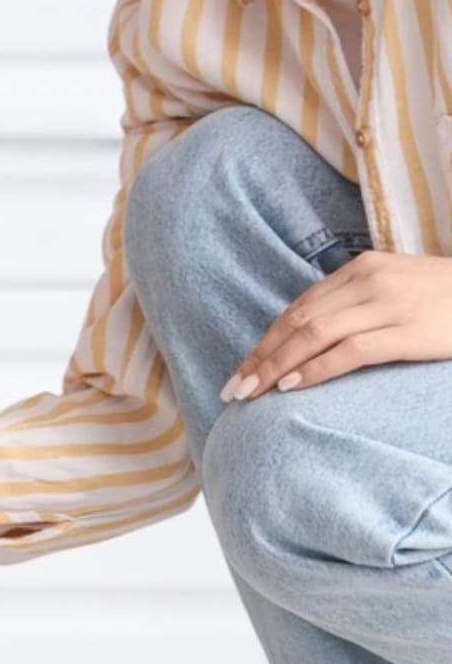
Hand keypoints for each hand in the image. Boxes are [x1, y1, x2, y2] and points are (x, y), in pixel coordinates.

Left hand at [224, 251, 451, 400]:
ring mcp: (389, 304)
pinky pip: (349, 350)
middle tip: (233, 389)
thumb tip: (306, 339)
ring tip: (252, 394)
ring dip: (276, 367)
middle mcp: (369, 281)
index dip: (265, 341)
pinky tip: (291, 386)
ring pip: (314, 335)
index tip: (241, 369)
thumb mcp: (396, 289)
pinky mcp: (408, 330)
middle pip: (297, 322)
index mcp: (361, 269)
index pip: (298, 308)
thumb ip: (354, 305)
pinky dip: (315, 368)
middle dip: (260, 358)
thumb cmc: (446, 301)